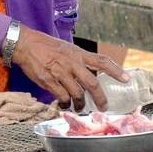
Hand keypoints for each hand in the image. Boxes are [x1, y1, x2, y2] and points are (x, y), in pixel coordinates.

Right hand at [10, 27, 127, 110]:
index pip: (101, 61)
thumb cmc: (47, 46)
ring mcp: (60, 73)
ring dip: (81, 104)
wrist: (25, 45)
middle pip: (92, 83)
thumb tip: (91, 73)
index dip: (116, 70)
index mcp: (78, 54)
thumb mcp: (67, 49)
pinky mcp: (49, 82)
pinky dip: (65, 104)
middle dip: (100, 98)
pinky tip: (64, 105)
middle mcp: (71, 63)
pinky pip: (62, 97)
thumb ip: (79, 60)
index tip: (127, 79)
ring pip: (77, 94)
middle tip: (103, 106)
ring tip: (81, 107)